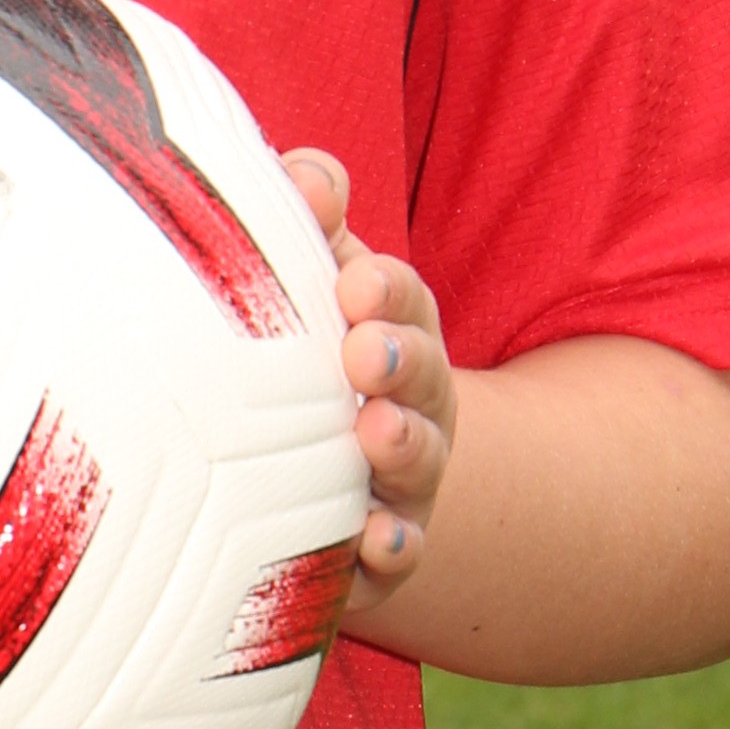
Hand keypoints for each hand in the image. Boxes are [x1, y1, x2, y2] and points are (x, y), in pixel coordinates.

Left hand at [279, 148, 456, 612]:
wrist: (324, 471)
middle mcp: (411, 402)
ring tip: (376, 434)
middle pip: (422, 378)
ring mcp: (401, 478)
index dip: (387, 292)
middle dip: (401, 361)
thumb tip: (309, 174)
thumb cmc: (308, 351)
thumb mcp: (312, 275)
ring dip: (402, 446)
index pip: (402, 300)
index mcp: (392, 328)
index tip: (356, 283)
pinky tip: (375, 541)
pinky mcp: (377, 550)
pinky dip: (390, 549)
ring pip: (416, 462)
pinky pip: (394, 554)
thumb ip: (313, 219)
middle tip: (366, 353)